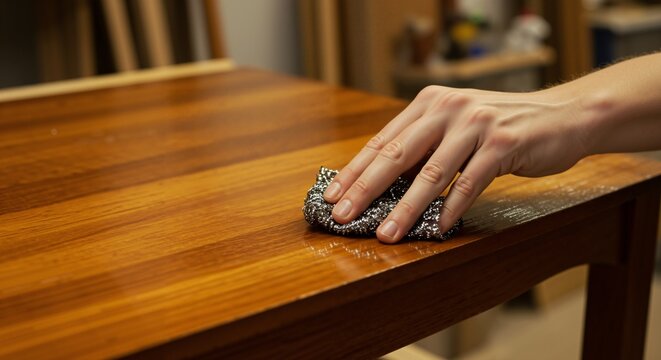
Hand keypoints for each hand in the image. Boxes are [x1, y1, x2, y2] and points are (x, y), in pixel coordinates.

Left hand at [323, 85, 588, 242]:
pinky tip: (438, 229)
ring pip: (431, 174)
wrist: (562, 116)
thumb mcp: (456, 126)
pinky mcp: (503, 142)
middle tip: (343, 216)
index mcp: (429, 103)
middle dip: (366, 190)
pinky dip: (452, 207)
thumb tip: (381, 184)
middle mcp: (448, 108)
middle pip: (397, 155)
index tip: (332, 196)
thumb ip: (423, 146)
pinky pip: (470, 182)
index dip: (355, 171)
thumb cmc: (501, 127)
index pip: (383, 141)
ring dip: (406, 209)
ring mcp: (476, 123)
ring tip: (387, 234)